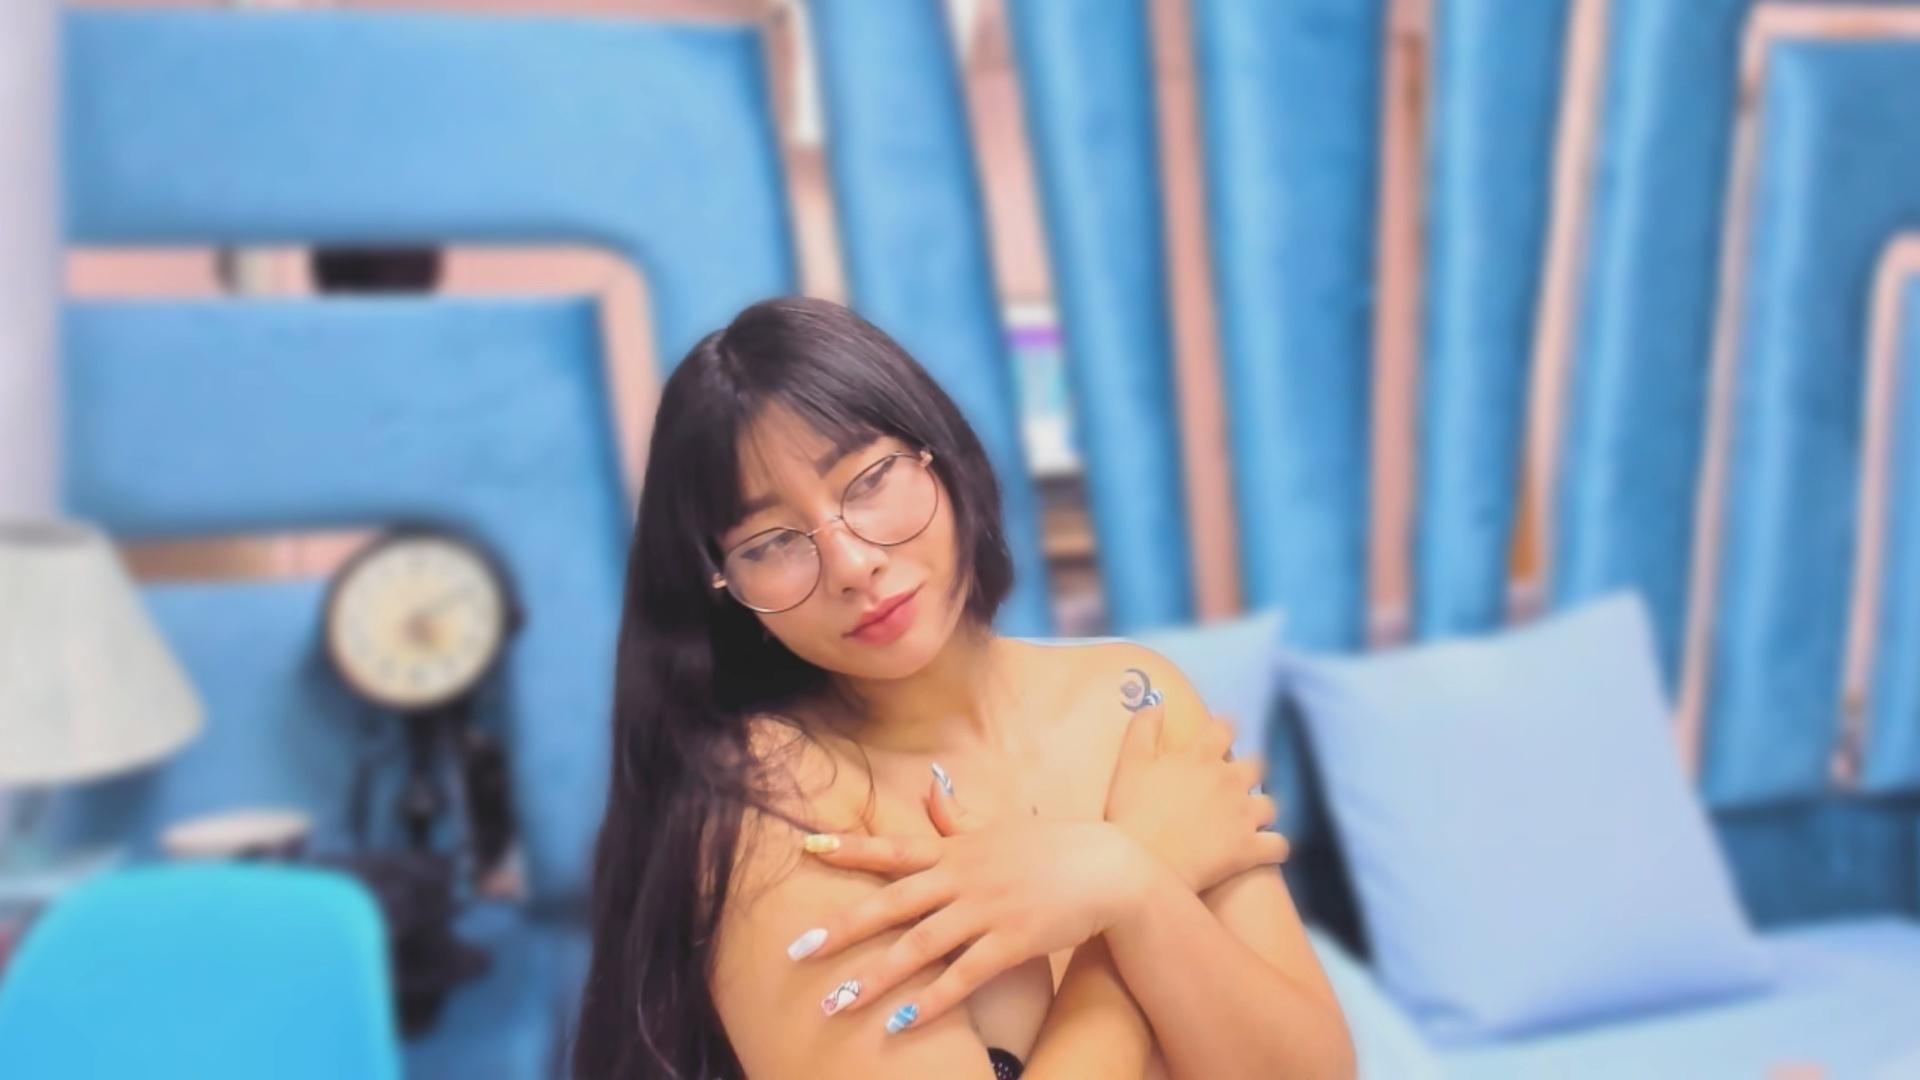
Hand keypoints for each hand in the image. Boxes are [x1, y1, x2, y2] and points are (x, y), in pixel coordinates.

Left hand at [790, 769, 1153, 1032]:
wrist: (1109, 868)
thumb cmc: (1051, 849)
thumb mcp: (1000, 827)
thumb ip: (957, 818)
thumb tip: (930, 786)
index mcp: (956, 851)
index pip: (892, 848)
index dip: (848, 848)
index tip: (804, 848)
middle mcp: (963, 879)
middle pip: (892, 903)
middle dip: (841, 928)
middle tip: (795, 951)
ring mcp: (987, 911)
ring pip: (919, 946)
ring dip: (874, 977)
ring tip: (835, 1003)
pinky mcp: (1012, 942)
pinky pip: (964, 977)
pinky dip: (932, 1000)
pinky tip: (901, 1023)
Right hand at [1104, 700, 1289, 892]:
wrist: (1141, 864)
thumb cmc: (1131, 813)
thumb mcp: (1130, 762)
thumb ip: (1143, 728)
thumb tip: (1158, 703)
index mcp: (1201, 757)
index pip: (1225, 728)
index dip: (1227, 728)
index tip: (1224, 733)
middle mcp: (1229, 781)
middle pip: (1257, 765)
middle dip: (1249, 772)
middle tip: (1233, 785)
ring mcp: (1243, 815)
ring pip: (1270, 805)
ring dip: (1261, 810)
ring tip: (1248, 820)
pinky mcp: (1250, 848)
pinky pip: (1278, 845)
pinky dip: (1274, 847)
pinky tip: (1265, 850)